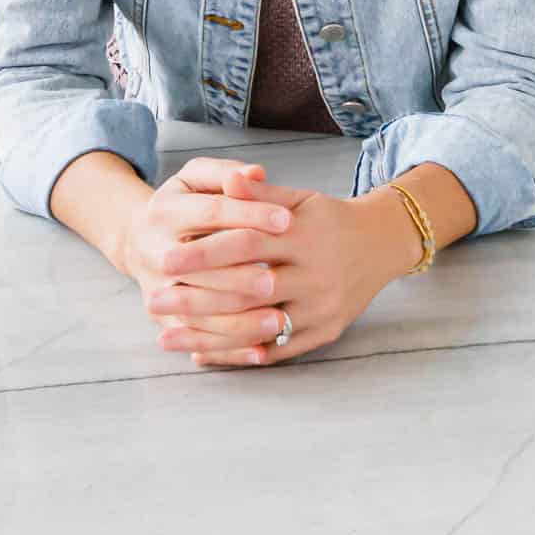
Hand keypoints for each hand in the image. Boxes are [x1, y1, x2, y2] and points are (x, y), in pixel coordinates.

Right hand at [119, 155, 297, 332]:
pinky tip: (260, 350)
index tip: (287, 220)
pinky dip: (229, 348)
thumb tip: (256, 172)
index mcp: (165, 210)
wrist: (140, 238)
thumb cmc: (184, 203)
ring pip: (199, 311)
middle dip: (241, 276)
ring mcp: (156, 290)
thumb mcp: (196, 178)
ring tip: (278, 320)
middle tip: (279, 281)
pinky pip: (199, 339)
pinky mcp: (164, 321)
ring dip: (238, 320)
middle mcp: (154, 251)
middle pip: (201, 268)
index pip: (212, 212)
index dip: (250, 214)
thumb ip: (226, 173)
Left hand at [151, 170, 396, 369]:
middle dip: (197, 298)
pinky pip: (275, 350)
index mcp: (303, 236)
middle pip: (247, 289)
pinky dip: (237, 354)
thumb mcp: (299, 198)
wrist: (380, 244)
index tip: (166, 258)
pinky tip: (202, 353)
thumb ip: (260, 195)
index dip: (205, 252)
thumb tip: (226, 180)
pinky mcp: (324, 333)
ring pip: (258, 327)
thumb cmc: (328, 218)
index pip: (247, 244)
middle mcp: (314, 274)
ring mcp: (320, 308)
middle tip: (155, 300)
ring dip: (208, 336)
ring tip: (166, 337)